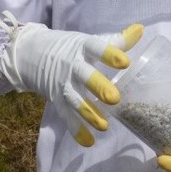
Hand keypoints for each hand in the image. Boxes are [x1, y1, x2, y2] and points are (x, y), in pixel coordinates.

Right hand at [0, 12, 142, 145]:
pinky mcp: (55, 99)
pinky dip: (75, 129)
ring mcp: (62, 83)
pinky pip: (65, 115)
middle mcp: (71, 65)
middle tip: (115, 98)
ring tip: (105, 126)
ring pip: (75, 99)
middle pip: (85, 76)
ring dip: (89, 113)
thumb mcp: (88, 40)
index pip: (97, 48)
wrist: (30, 53)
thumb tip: (141, 30)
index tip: (125, 62)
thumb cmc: (69, 47)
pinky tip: (88, 141)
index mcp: (82, 47)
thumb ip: (116, 40)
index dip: (109, 55)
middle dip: (99, 87)